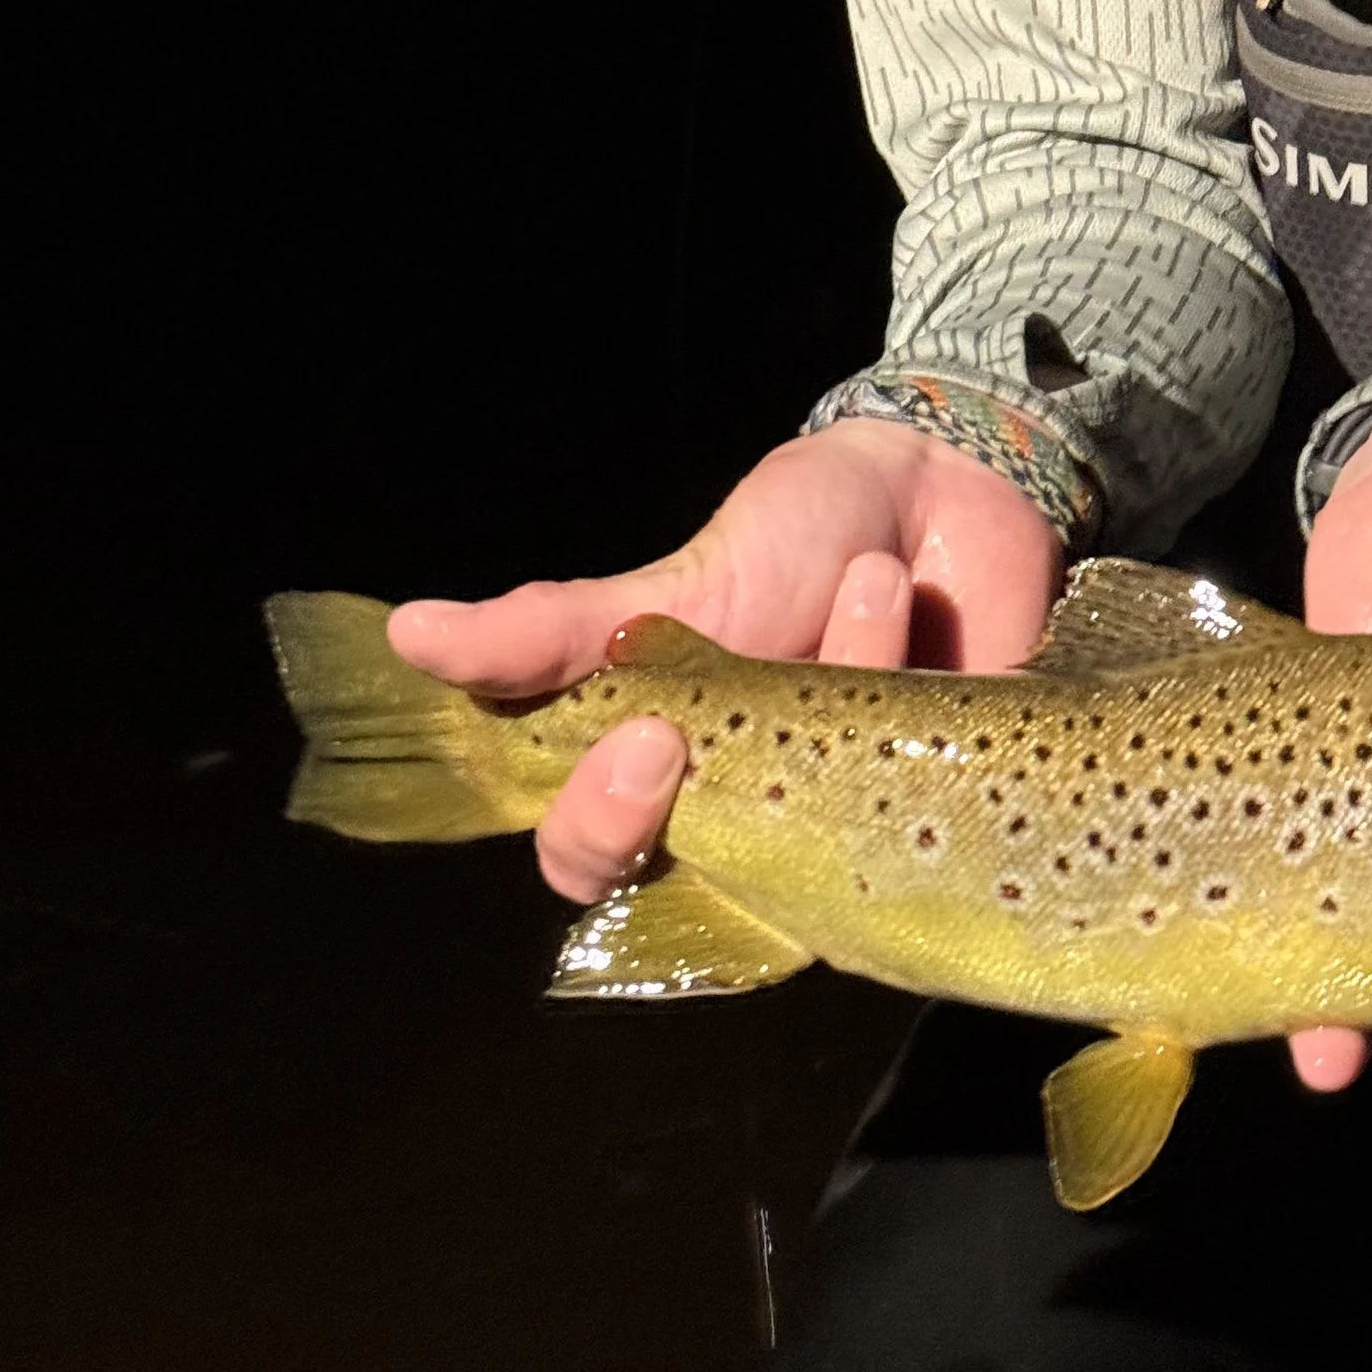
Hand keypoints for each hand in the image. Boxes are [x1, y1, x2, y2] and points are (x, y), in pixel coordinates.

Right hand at [386, 424, 1061, 899]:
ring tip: (869, 576)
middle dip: (718, 805)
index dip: (598, 829)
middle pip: (703, 885)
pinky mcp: (963, 804)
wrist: (946, 486)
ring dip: (848, 675)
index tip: (642, 739)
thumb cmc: (797, 542)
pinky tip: (908, 595)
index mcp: (666, 778)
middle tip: (725, 716)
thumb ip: (551, 628)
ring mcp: (858, 821)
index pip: (592, 861)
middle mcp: (757, 820)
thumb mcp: (672, 584)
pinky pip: (940, 784)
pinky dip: (919, 679)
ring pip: (830, 828)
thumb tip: (408, 634)